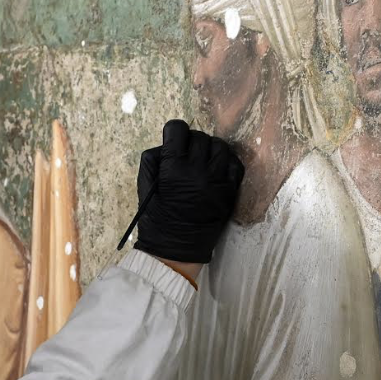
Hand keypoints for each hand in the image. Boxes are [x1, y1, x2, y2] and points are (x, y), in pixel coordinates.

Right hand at [133, 120, 244, 264]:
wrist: (176, 249)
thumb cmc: (157, 219)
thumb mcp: (144, 186)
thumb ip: (153, 159)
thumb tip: (167, 143)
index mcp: (174, 168)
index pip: (178, 129)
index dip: (173, 132)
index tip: (173, 140)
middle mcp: (198, 171)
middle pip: (200, 137)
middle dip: (191, 142)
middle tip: (186, 155)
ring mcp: (218, 181)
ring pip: (220, 147)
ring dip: (210, 149)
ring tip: (203, 161)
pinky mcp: (230, 192)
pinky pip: (236, 165)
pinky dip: (227, 162)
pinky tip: (217, 168)